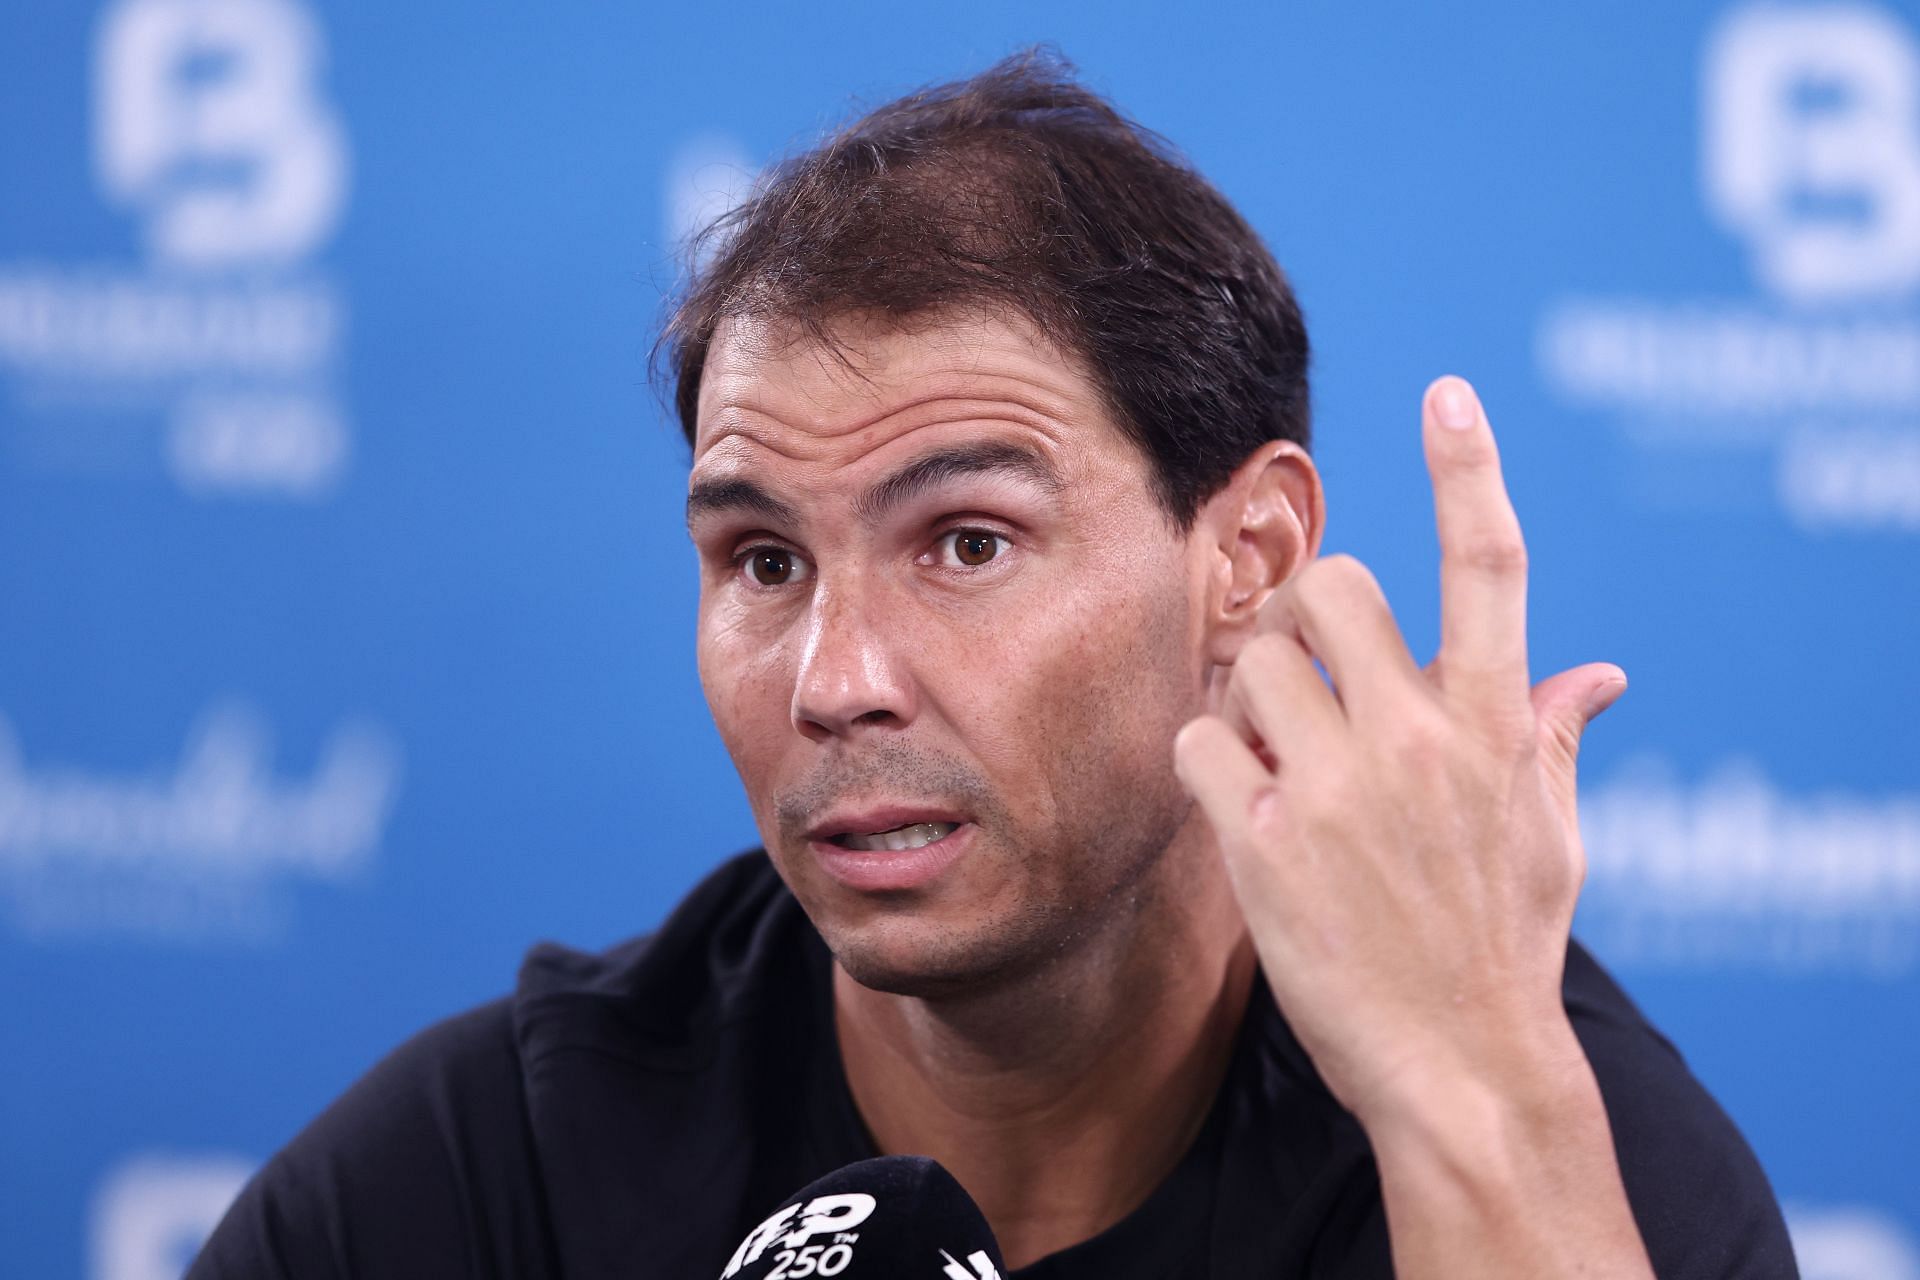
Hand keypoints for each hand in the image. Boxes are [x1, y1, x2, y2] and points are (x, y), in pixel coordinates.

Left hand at [1173, 375, 1626, 1129]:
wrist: (1462, 1070)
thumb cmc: (1505, 944)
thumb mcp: (1551, 836)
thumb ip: (1554, 738)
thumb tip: (1601, 673)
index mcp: (1499, 725)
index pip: (1492, 567)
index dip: (1469, 470)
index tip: (1447, 395)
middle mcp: (1420, 740)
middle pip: (1330, 588)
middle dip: (1307, 620)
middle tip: (1310, 682)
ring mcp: (1340, 790)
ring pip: (1250, 663)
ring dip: (1249, 701)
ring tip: (1278, 767)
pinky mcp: (1265, 845)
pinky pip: (1196, 744)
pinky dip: (1204, 765)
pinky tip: (1239, 810)